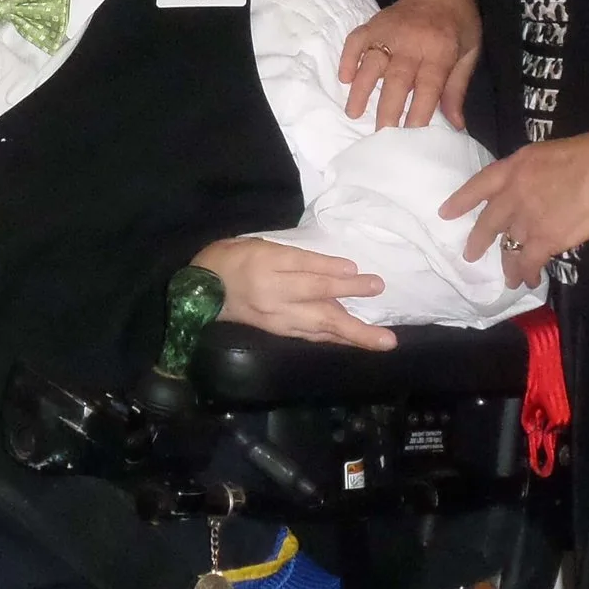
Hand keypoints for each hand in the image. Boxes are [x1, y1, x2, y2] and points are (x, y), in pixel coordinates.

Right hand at [199, 237, 396, 350]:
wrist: (201, 290)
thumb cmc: (234, 258)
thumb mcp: (263, 245)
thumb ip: (300, 257)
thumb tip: (341, 269)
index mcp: (269, 270)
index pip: (309, 273)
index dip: (336, 276)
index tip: (365, 277)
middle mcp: (275, 299)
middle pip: (321, 309)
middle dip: (355, 318)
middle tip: (386, 328)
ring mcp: (278, 320)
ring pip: (320, 329)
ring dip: (353, 336)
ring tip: (382, 342)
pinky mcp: (278, 332)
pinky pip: (310, 336)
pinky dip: (334, 338)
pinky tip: (353, 340)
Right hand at [339, 0, 480, 130]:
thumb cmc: (458, 23)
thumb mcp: (469, 52)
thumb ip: (457, 88)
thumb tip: (455, 125)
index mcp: (441, 48)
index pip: (429, 85)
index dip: (420, 111)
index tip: (412, 135)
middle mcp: (413, 40)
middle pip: (398, 78)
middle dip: (389, 108)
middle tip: (381, 134)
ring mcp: (390, 30)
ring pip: (372, 62)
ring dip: (361, 89)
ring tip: (353, 113)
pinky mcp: (375, 23)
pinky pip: (356, 40)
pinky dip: (348, 58)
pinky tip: (344, 78)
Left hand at [442, 130, 588, 290]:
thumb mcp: (547, 153)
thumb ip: (532, 171)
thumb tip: (533, 185)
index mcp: (514, 168)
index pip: (479, 185)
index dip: (461, 200)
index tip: (446, 213)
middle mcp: (513, 195)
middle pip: (489, 222)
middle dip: (478, 240)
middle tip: (470, 255)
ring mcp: (526, 220)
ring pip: (510, 246)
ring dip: (509, 264)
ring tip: (509, 278)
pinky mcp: (544, 240)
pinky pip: (529, 262)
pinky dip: (528, 273)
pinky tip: (529, 281)